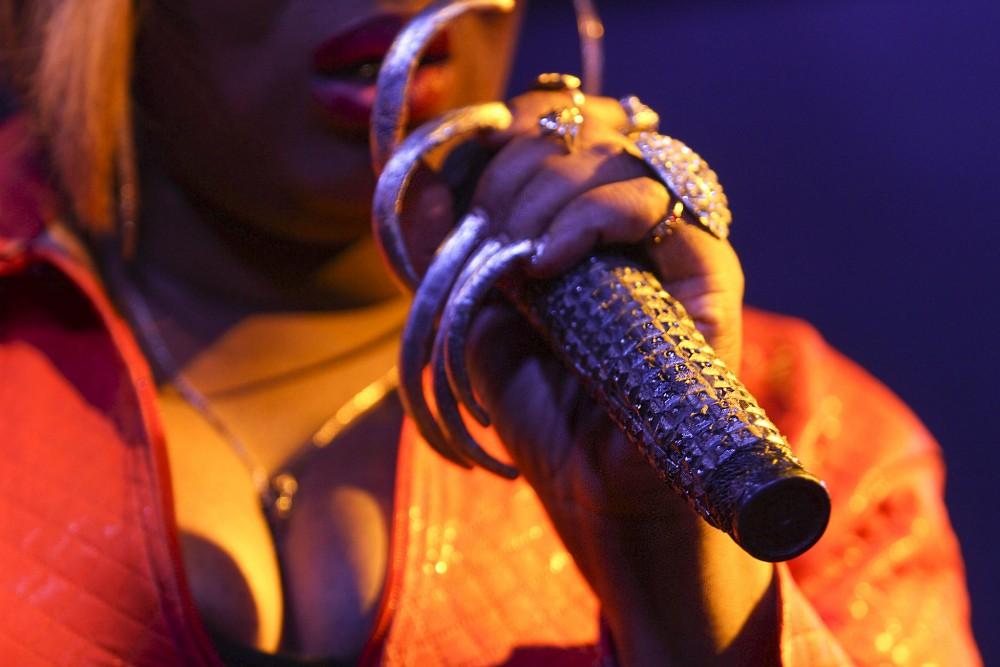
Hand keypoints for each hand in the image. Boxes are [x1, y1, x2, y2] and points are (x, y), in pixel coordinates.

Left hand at [402, 90, 776, 664]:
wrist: (597, 491)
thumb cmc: (547, 413)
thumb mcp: (483, 323)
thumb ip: (462, 255)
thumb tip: (426, 184)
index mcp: (586, 225)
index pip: (559, 131)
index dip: (510, 135)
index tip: (464, 177)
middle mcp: (635, 227)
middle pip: (584, 137)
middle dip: (515, 172)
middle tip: (485, 229)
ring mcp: (674, 246)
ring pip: (620, 158)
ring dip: (547, 192)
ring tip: (513, 251)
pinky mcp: (709, 278)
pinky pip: (661, 209)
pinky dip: (594, 219)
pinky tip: (546, 263)